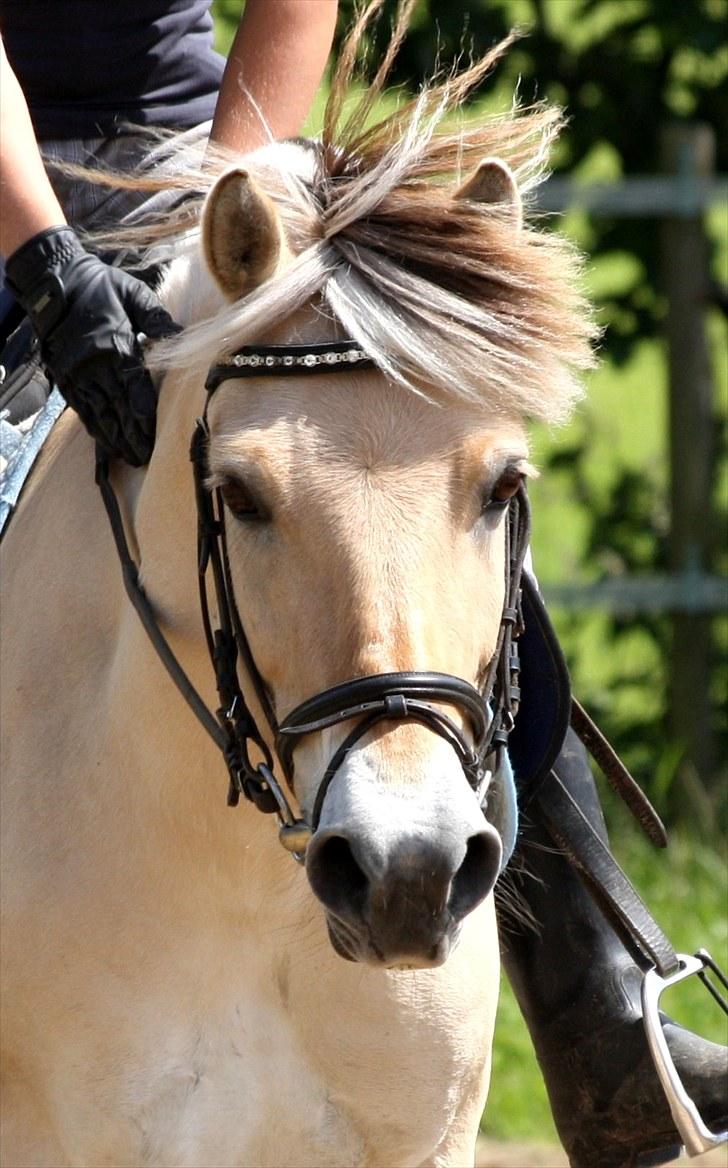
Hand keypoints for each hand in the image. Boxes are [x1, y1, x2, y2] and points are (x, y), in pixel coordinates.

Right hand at [5, 226, 178, 464]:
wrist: (57, 281)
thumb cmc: (103, 287)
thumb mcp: (135, 295)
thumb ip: (158, 321)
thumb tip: (181, 340)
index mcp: (116, 345)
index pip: (133, 390)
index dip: (144, 416)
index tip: (154, 436)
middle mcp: (94, 365)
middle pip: (117, 408)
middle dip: (131, 436)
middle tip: (144, 458)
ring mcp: (77, 373)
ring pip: (98, 412)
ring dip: (114, 437)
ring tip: (128, 456)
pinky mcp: (64, 376)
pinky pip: (80, 407)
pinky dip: (93, 426)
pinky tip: (104, 441)